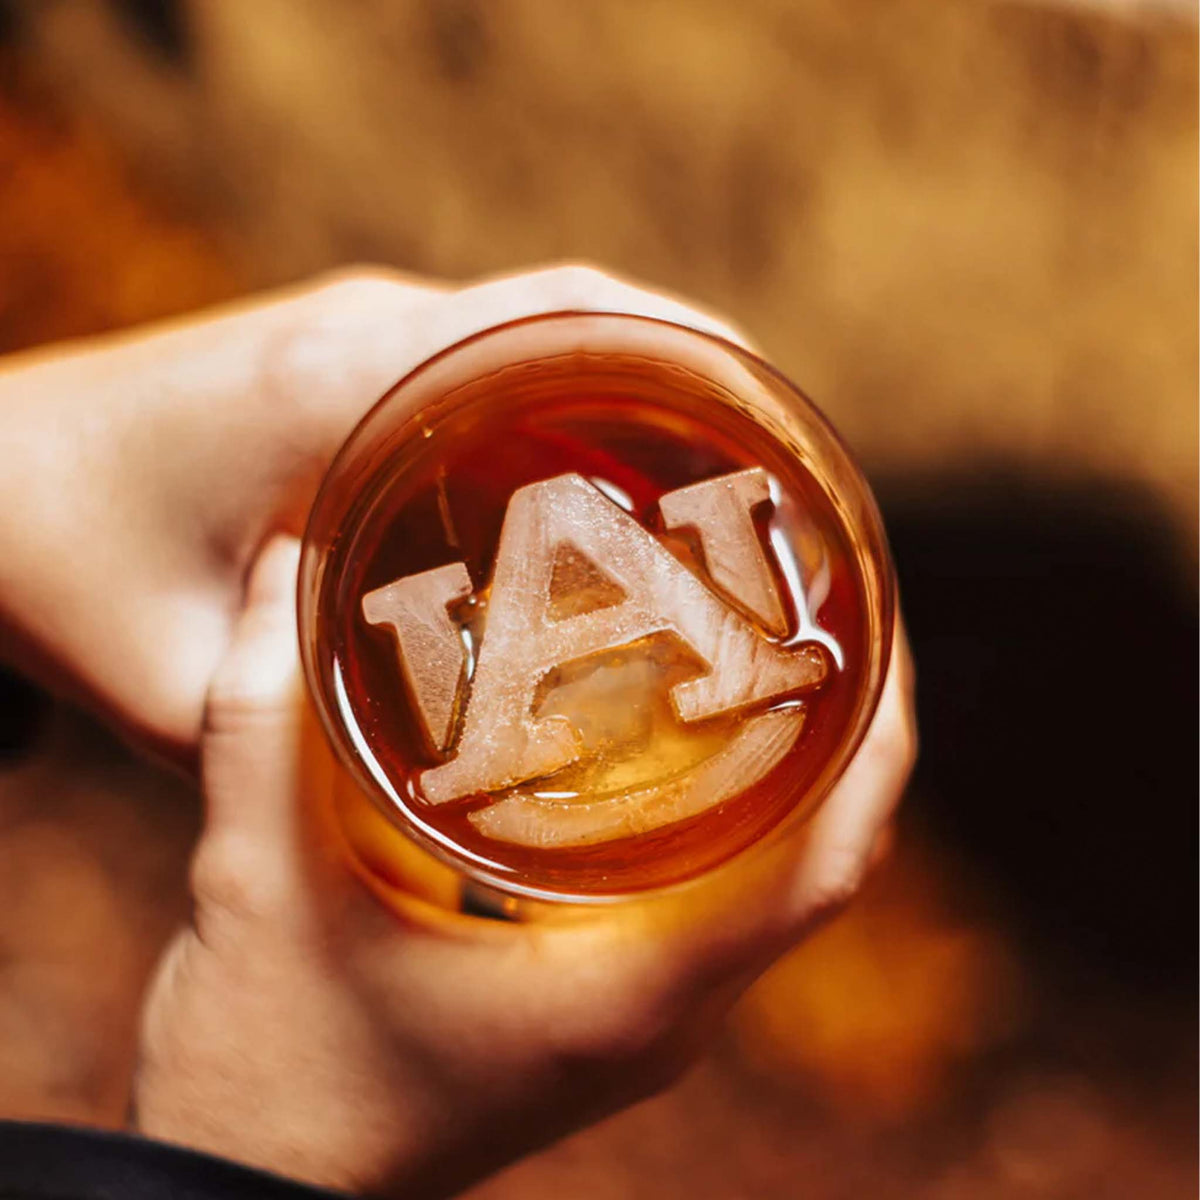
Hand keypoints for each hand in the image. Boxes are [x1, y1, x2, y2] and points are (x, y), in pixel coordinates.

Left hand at [0, 266, 744, 762]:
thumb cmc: (56, 567)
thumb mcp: (171, 685)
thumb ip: (292, 736)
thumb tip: (427, 786)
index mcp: (333, 385)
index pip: (550, 315)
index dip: (681, 349)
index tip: (774, 419)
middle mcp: (360, 331)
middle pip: (573, 307)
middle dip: (690, 371)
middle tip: (771, 483)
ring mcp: (354, 333)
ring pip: (537, 322)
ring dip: (635, 379)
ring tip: (719, 483)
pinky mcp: (343, 355)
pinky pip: (486, 353)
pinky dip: (567, 393)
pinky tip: (604, 485)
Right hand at [134, 537, 915, 1196]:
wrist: (254, 1190)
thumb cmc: (268, 1071)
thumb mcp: (253, 880)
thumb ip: (258, 717)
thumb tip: (282, 565)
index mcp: (627, 992)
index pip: (828, 864)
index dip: (880, 739)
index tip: (877, 624)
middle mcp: (664, 1014)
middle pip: (825, 859)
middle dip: (848, 728)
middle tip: (820, 602)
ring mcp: (645, 1020)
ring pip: (779, 882)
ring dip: (799, 770)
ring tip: (770, 648)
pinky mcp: (610, 1013)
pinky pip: (721, 901)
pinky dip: (737, 815)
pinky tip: (680, 742)